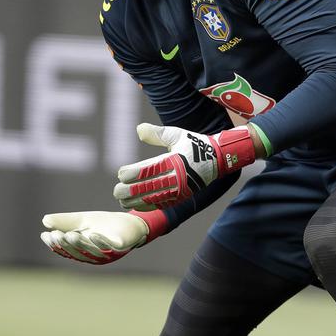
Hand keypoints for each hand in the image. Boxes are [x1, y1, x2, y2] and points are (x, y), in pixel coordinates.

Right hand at [39, 210, 163, 264]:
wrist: (130, 222)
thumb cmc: (104, 224)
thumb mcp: (81, 220)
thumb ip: (64, 221)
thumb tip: (45, 221)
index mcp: (83, 251)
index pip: (67, 251)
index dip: (56, 245)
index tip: (45, 235)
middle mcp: (94, 256)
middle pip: (77, 253)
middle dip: (66, 245)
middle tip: (56, 235)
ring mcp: (108, 253)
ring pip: (92, 252)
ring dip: (80, 244)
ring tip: (70, 235)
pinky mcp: (121, 247)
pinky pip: (110, 247)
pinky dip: (101, 242)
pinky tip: (93, 235)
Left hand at [113, 123, 256, 209]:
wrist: (218, 159)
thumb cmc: (193, 144)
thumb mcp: (176, 134)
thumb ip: (157, 133)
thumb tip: (138, 129)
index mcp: (174, 161)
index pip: (148, 170)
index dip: (131, 174)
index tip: (121, 173)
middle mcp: (176, 177)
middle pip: (147, 188)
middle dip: (129, 191)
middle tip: (117, 190)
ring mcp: (179, 189)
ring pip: (152, 199)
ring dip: (135, 201)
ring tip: (121, 199)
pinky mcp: (181, 197)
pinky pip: (161, 205)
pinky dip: (146, 206)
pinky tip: (135, 205)